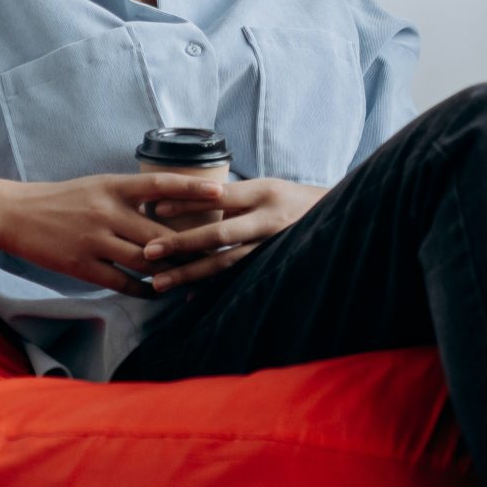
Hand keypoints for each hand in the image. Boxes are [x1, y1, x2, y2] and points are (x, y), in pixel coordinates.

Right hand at [0, 172, 235, 294]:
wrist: (16, 214)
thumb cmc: (64, 199)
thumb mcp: (98, 186)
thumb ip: (131, 195)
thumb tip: (169, 206)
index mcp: (114, 187)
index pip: (160, 184)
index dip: (192, 188)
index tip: (222, 191)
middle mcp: (107, 212)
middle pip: (161, 233)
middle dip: (190, 246)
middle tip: (218, 253)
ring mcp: (95, 240)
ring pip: (145, 260)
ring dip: (170, 272)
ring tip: (192, 278)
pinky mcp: (82, 265)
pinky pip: (121, 282)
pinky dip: (142, 290)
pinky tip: (156, 294)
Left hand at [137, 174, 327, 287]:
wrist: (339, 217)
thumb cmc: (292, 200)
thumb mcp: (266, 189)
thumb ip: (234, 198)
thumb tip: (191, 200)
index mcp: (263, 192)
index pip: (218, 196)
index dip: (187, 201)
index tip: (155, 208)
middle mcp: (268, 219)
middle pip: (218, 234)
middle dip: (181, 244)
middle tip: (148, 252)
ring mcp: (272, 246)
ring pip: (226, 263)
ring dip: (191, 274)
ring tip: (161, 283)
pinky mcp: (275, 265)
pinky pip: (239, 279)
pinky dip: (214, 289)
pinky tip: (191, 298)